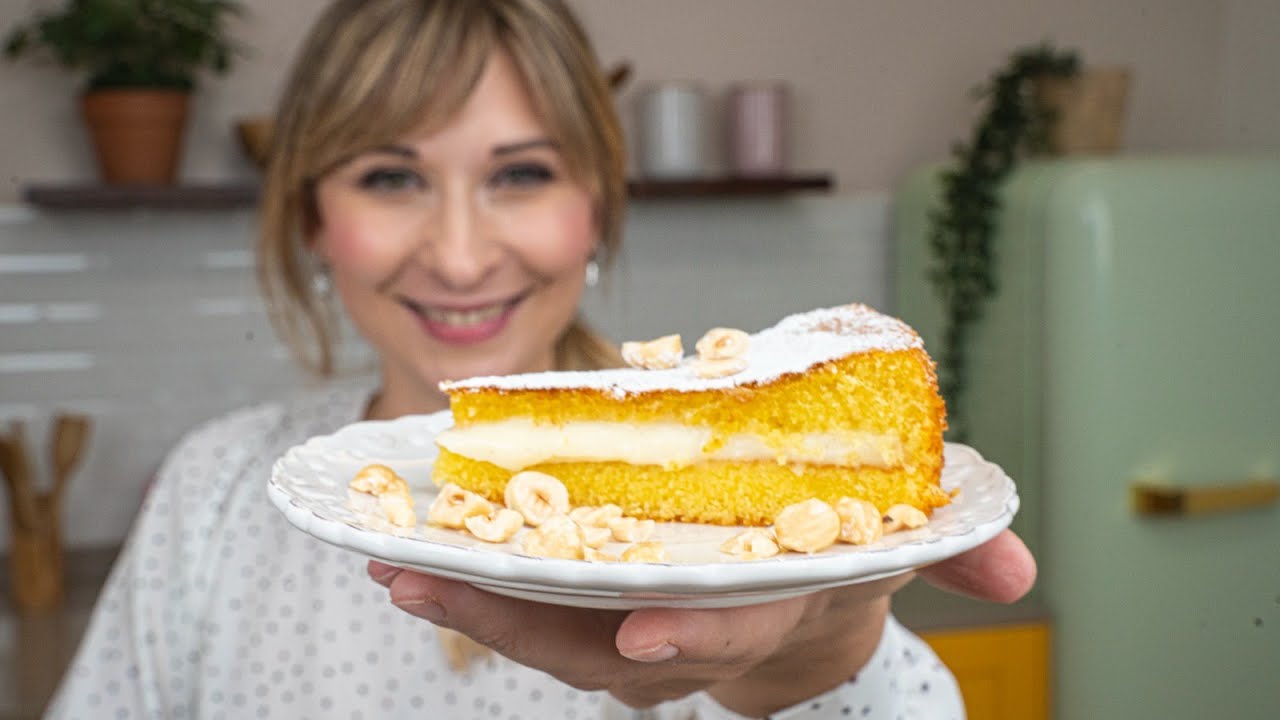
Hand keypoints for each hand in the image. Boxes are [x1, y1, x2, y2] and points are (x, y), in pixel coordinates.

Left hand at [367, 529, 1034, 713]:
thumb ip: (955, 548)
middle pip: (610, 649)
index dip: (698, 636)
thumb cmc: (841, 548)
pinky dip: (474, 596)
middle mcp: (693, 636)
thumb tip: (1015, 573)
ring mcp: (635, 633)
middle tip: (439, 589)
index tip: (645, 636)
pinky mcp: (594, 616)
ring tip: (397, 572)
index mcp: (771, 611)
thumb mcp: (904, 539)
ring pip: (553, 641)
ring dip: (474, 611)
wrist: (799, 593)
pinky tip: (412, 566)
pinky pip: (531, 617)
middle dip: (531, 628)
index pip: (736, 633)